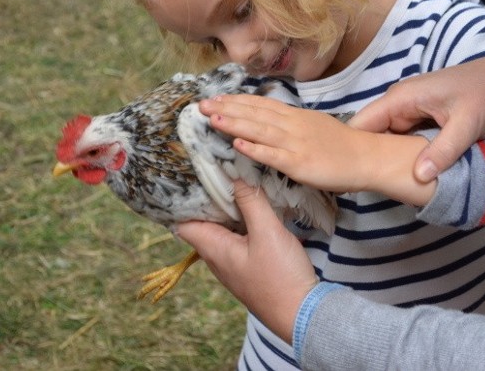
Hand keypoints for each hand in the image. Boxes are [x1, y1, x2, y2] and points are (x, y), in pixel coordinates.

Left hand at [176, 180, 317, 343]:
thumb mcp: (267, 232)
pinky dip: (243, 220)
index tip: (192, 177)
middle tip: (218, 171)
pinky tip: (256, 207)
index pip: (183, 222)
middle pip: (203, 223)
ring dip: (228, 208)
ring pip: (222, 229)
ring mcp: (233, 262)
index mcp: (214, 248)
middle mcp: (218, 256)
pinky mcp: (249, 265)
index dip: (183, 200)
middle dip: (209, 198)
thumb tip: (233, 174)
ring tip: (237, 182)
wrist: (301, 313)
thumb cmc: (280, 276)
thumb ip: (250, 202)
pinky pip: (238, 237)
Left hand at [199, 94, 372, 193]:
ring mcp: (295, 143)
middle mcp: (292, 125)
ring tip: (212, 118)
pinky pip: (274, 155)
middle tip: (201, 104)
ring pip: (260, 130)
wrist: (367, 157)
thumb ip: (291, 123)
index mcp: (295, 116)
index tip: (215, 97)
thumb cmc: (342, 145)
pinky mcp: (300, 163)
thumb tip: (270, 120)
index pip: (260, 105)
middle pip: (255, 114)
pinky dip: (255, 149)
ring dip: (235, 123)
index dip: (236, 101)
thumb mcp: (314, 126)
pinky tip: (238, 144)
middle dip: (227, 108)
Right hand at [348, 51, 484, 181]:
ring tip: (385, 188)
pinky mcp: (423, 121)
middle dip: (370, 160)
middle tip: (369, 189)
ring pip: (389, 141)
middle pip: (371, 136)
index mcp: (401, 99)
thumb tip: (417, 177)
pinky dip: (404, 157)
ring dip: (389, 161)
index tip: (348, 177)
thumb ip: (443, 150)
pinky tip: (406, 176)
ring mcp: (411, 113)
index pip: (360, 125)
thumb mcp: (468, 123)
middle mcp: (399, 105)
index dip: (350, 149)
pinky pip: (405, 141)